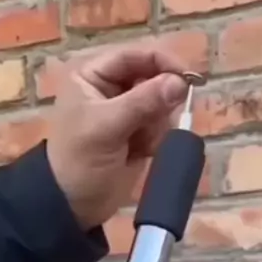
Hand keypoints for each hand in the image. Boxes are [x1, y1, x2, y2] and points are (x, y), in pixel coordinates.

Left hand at [47, 44, 188, 230]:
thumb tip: (180, 83)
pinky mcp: (137, 135)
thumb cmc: (80, 161)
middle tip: (159, 121)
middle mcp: (110, 88)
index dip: (162, 62)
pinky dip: (158, 139)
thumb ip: (143, 102)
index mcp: (92, 76)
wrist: (73, 206)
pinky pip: (161, 127)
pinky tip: (143, 153)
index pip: (135, 55)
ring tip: (141, 144)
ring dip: (158, 124)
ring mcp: (126, 112)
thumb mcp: (107, 127)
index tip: (188, 79)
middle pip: (153, 78)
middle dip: (160, 100)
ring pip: (161, 104)